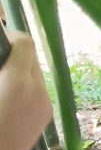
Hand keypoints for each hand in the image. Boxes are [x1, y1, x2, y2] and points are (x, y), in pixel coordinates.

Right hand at [0, 32, 53, 149]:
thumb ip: (1, 68)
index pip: (25, 43)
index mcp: (16, 83)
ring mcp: (45, 102)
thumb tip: (5, 62)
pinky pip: (37, 90)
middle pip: (31, 57)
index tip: (1, 37)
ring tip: (2, 81)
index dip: (11, 36)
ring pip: (35, 73)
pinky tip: (8, 99)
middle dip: (14, 54)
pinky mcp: (47, 113)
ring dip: (19, 70)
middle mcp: (37, 89)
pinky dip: (24, 86)